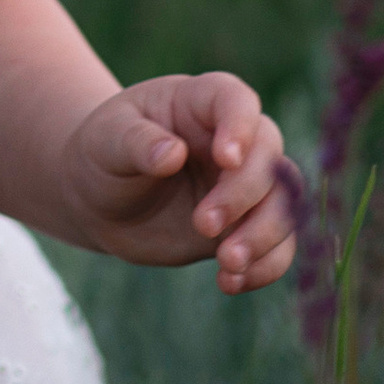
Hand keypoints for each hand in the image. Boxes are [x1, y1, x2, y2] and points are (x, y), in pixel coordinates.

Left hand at [61, 74, 296, 288]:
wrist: (99, 199)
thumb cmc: (103, 154)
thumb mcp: (106, 140)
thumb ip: (136, 142)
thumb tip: (172, 154)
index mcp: (201, 102)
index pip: (236, 101)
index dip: (240, 127)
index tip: (226, 159)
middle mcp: (236, 140)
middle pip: (268, 159)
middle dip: (242, 195)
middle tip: (202, 224)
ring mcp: (245, 185)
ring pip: (284, 205)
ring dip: (265, 237)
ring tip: (228, 264)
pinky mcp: (246, 226)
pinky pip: (276, 246)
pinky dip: (265, 267)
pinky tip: (231, 283)